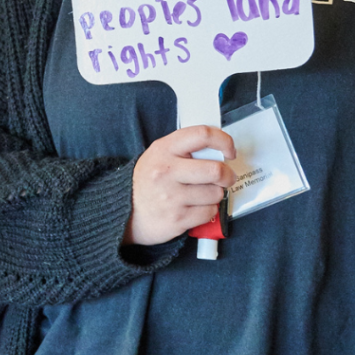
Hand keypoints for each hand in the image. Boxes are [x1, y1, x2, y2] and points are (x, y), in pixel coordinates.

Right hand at [124, 126, 236, 246]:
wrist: (125, 211)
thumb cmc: (148, 181)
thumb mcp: (159, 155)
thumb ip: (185, 149)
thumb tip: (218, 149)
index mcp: (164, 149)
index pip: (202, 135)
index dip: (224, 141)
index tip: (229, 151)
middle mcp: (167, 171)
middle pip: (215, 170)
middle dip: (227, 175)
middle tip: (226, 178)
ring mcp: (172, 197)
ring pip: (215, 193)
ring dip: (215, 194)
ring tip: (202, 194)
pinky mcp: (177, 219)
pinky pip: (209, 213)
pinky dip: (208, 210)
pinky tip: (195, 207)